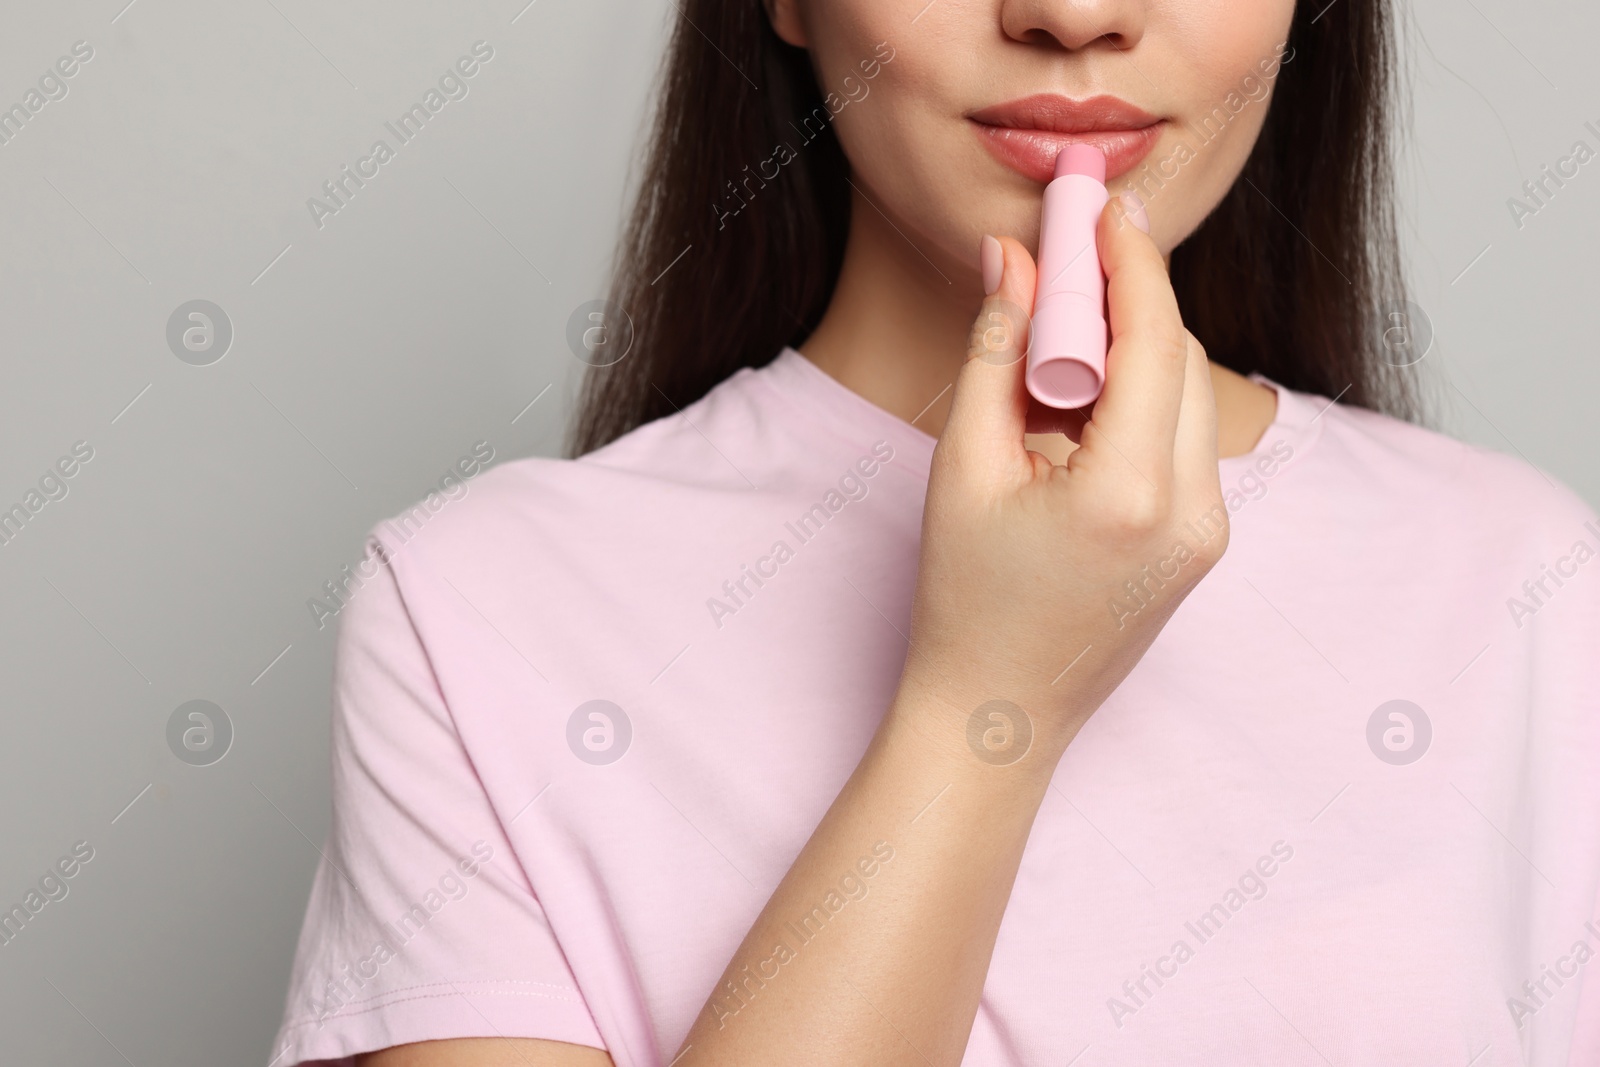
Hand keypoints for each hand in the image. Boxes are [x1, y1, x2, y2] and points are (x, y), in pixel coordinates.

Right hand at [895, 203, 1229, 760]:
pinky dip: (1138, 400)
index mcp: (1132, 494)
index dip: (1130, 261)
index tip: (1104, 205)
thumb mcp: (964, 468)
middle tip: (1064, 260)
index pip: (1154, 339)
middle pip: (1182, 357)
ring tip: (1053, 346)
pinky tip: (1075, 406)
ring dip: (1131, 350)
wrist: (996, 715)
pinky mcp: (1201, 544)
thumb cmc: (964, 602)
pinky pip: (1183, 438)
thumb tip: (1011, 260)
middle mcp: (1193, 512)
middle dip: (1128, 299)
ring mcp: (1208, 533)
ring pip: (1190, 394)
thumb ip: (996, 352)